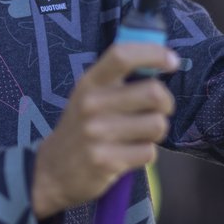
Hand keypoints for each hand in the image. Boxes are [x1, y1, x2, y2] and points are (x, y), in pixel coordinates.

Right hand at [32, 43, 177, 219]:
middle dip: (166, 104)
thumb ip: (118, 78)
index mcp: (89, 82)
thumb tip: (163, 58)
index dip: (153, 53)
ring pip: (157, 125)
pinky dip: (145, 155)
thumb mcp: (89, 95)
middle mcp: (91, 104)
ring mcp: (97, 134)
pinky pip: (148, 153)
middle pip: (154, 93)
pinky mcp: (105, 161)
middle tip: (157, 111)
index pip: (122, 55)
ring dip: (155, 132)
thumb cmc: (82, 127)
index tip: (172, 61)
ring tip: (138, 135)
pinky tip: (127, 155)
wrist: (51, 170)